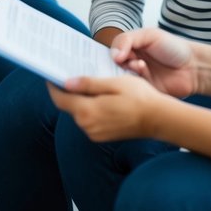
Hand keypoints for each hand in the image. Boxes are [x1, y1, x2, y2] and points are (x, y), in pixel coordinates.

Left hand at [48, 75, 162, 141]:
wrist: (159, 119)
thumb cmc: (140, 98)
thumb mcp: (113, 83)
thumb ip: (88, 84)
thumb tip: (67, 83)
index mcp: (87, 111)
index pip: (60, 99)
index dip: (53, 86)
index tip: (50, 75)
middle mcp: (87, 126)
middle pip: (69, 106)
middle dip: (68, 91)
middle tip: (70, 75)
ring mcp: (95, 133)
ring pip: (79, 113)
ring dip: (80, 100)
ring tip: (87, 84)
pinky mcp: (102, 136)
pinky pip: (89, 120)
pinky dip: (89, 108)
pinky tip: (99, 98)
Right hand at [109, 27, 200, 97]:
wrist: (194, 66)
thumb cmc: (173, 47)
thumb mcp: (149, 35)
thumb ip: (127, 40)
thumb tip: (113, 55)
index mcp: (130, 49)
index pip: (110, 51)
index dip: (107, 53)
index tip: (108, 54)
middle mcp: (130, 63)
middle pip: (111, 66)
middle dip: (115, 63)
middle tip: (122, 60)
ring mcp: (136, 78)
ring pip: (120, 78)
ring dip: (127, 69)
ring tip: (139, 64)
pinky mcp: (143, 91)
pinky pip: (132, 88)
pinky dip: (136, 78)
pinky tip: (145, 70)